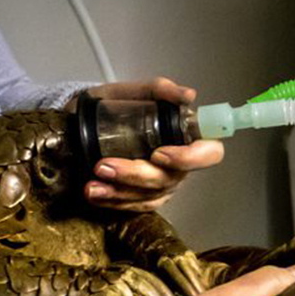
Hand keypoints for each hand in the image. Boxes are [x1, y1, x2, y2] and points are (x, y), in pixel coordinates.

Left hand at [78, 77, 224, 212]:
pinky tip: (96, 194)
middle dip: (136, 174)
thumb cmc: (112, 107)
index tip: (159, 153)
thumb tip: (188, 95)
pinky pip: (136, 206)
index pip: (210, 152)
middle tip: (104, 165)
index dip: (190, 158)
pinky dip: (114, 201)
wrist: (83, 123)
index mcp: (186, 137)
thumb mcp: (131, 92)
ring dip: (120, 191)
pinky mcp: (146, 197)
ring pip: (150, 196)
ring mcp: (164, 183)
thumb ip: (160, 90)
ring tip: (92, 184)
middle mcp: (179, 165)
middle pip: (170, 179)